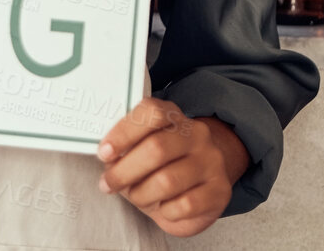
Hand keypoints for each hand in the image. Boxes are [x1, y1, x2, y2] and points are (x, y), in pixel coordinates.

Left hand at [98, 97, 249, 236]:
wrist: (202, 182)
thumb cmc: (161, 164)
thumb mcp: (142, 147)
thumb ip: (126, 145)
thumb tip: (107, 158)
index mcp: (173, 116)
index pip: (151, 113)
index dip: (124, 132)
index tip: (104, 153)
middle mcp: (196, 135)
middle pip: (156, 149)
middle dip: (125, 171)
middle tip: (108, 183)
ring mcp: (211, 162)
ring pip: (168, 180)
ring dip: (141, 194)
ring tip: (135, 196)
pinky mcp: (220, 191)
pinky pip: (185, 205)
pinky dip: (165, 211)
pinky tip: (162, 207)